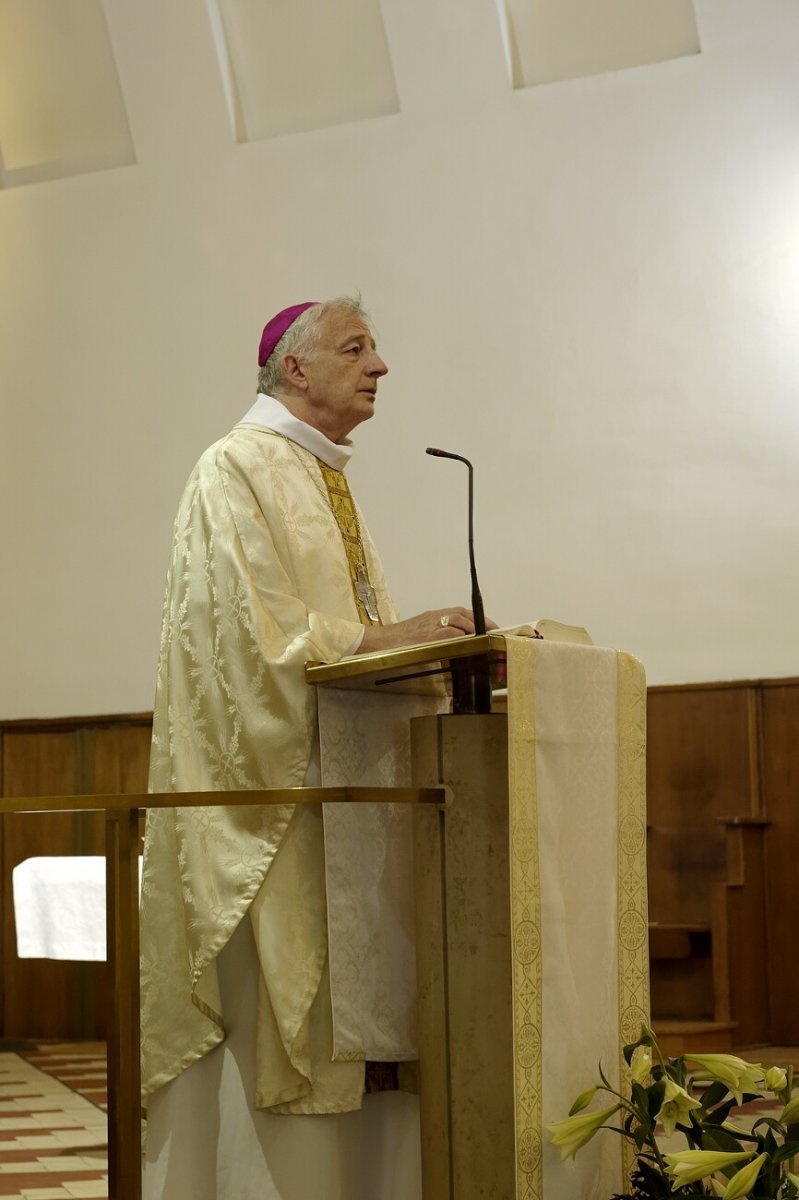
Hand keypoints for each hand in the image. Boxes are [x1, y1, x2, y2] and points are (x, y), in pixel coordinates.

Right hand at [357, 608, 497, 653]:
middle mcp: (432, 618)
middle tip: (493, 631)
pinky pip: (450, 633)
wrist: (376, 644)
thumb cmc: (394, 643)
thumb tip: (452, 648)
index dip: (476, 618)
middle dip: (480, 622)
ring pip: (458, 621)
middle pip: (462, 613)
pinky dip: (462, 636)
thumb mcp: (417, 635)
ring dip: (474, 628)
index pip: (459, 612)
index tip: (489, 626)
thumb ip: (434, 637)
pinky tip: (470, 643)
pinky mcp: (427, 636)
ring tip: (485, 638)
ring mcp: (429, 626)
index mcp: (430, 616)